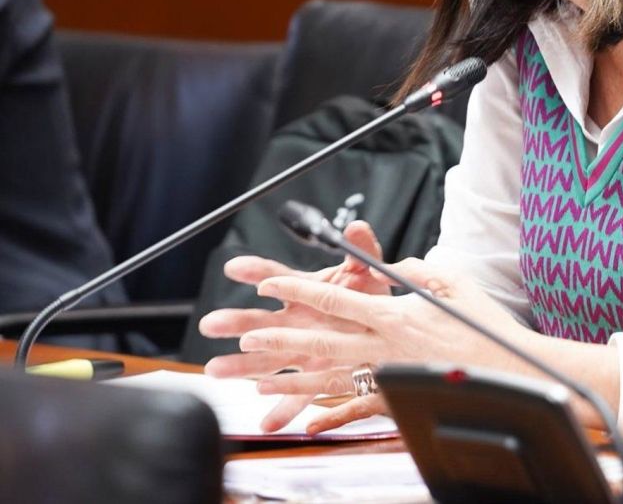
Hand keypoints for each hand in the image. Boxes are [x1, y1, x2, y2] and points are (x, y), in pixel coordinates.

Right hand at [199, 219, 390, 429]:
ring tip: (214, 369)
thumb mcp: (366, 272)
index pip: (275, 276)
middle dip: (234, 321)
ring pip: (266, 358)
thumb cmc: (370, 297)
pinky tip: (267, 422)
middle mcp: (296, 322)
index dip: (256, 271)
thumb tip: (355, 227)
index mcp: (305, 292)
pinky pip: (298, 395)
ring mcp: (301, 349)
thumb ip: (360, 251)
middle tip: (211, 323)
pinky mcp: (315, 375)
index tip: (234, 267)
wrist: (385, 328)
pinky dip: (283, 409)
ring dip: (241, 365)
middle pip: (260, 320)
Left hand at [241, 259, 535, 431]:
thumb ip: (416, 269)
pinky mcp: (401, 398)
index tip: (268, 283)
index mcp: (393, 314)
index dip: (298, 290)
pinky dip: (331, 415)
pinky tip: (308, 420)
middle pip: (321, 341)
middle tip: (247, 337)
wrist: (510, 370)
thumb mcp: (452, 280)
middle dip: (280, 338)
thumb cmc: (484, 324)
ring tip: (259, 377)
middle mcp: (384, 347)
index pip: (335, 299)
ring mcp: (389, 376)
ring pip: (330, 377)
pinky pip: (358, 407)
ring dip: (292, 378)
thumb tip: (394, 267)